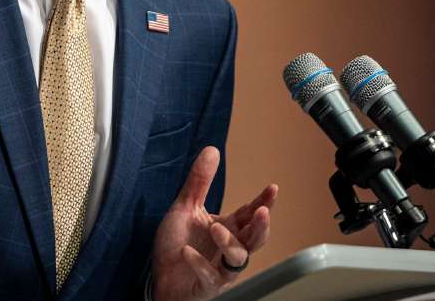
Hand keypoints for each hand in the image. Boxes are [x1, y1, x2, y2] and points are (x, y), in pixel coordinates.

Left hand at [150, 147, 276, 300]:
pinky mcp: (207, 285)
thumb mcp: (185, 208)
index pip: (250, 214)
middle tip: (262, 212)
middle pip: (255, 239)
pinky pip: (211, 276)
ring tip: (214, 228)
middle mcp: (228, 248)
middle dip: (261, 226)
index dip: (263, 202)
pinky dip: (200, 264)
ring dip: (229, 243)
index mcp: (227, 228)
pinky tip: (187, 252)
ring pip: (238, 258)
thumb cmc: (177, 244)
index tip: (273, 188)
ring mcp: (220, 269)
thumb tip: (212, 149)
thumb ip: (199, 182)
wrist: (161, 277)